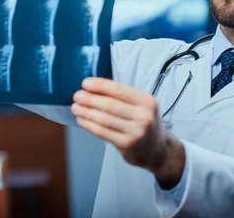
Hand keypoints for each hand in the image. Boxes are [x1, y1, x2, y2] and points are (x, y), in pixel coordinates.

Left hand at [71, 78, 185, 187]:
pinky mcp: (127, 145)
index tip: (86, 83)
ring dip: (86, 112)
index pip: (120, 90)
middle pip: (110, 105)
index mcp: (147, 102)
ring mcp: (136, 132)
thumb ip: (123, 98)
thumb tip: (94, 88)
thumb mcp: (142, 106)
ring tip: (75, 107)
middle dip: (90, 99)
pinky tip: (82, 119)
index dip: (100, 86)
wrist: (158, 149)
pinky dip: (89, 125)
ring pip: (104, 119)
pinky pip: (103, 132)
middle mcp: (144, 116)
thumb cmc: (144, 123)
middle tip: (77, 96)